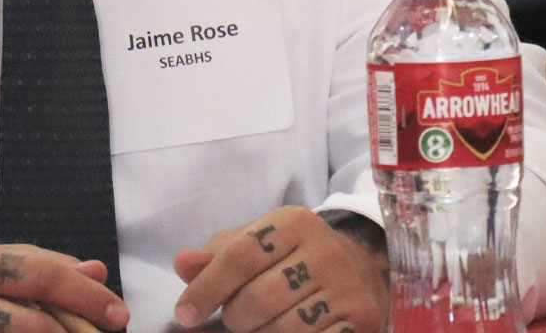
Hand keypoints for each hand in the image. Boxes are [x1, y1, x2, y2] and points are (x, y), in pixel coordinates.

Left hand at [172, 206, 388, 332]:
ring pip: (284, 328)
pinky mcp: (361, 319)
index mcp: (294, 223)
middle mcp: (325, 250)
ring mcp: (346, 287)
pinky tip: (289, 332)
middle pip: (258, 298)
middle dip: (236, 316)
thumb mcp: (256, 243)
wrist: (359, 267)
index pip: (240, 256)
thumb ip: (217, 255)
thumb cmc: (292, 256)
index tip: (185, 313)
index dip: (206, 288)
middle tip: (237, 317)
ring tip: (263, 324)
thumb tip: (184, 263)